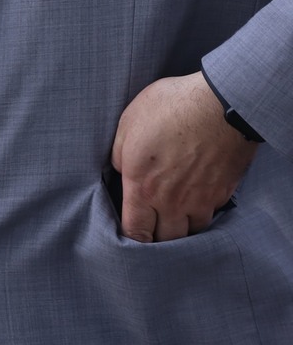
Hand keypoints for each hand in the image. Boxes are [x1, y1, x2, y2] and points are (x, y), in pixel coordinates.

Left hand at [111, 72, 258, 242]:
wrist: (221, 105)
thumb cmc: (170, 108)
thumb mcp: (128, 124)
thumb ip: (120, 155)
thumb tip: (123, 172)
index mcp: (143, 186)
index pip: (136, 231)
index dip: (132, 238)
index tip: (131, 233)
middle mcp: (173, 201)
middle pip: (166, 239)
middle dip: (157, 237)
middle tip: (153, 225)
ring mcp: (202, 199)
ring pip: (192, 231)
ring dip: (182, 227)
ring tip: (174, 215)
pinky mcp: (223, 193)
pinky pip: (211, 214)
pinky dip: (203, 212)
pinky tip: (196, 199)